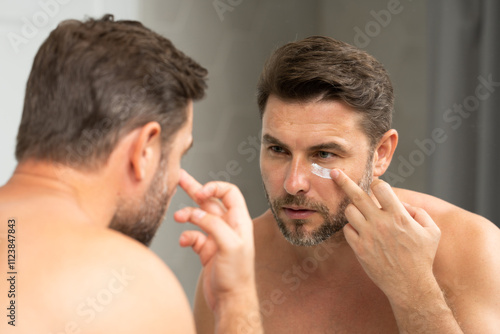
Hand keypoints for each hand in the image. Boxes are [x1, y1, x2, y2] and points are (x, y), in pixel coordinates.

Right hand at [174, 170, 255, 310]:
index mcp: (239, 221)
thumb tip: (196, 212)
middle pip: (211, 200)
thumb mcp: (229, 246)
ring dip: (187, 214)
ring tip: (177, 217)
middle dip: (195, 188)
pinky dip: (186, 236)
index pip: (229, 192)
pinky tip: (184, 242)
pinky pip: (193, 235)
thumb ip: (213, 225)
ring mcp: (216, 237)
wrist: (230, 300)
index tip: (200, 192)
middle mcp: (228, 226)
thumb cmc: (237, 275)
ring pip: (199, 217)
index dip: (215, 187)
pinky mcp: (206, 250)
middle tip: (179, 177)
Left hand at [331, 169, 440, 303]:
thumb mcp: (432, 232)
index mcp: (398, 216)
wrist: (409, 285)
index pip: (381, 187)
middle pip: (357, 194)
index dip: (378, 184)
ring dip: (353, 208)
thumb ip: (418, 212)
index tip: (376, 186)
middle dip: (344, 180)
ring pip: (349, 211)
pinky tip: (361, 231)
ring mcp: (368, 236)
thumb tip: (402, 204)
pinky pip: (347, 230)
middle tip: (335, 172)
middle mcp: (380, 223)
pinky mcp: (359, 248)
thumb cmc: (422, 258)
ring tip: (361, 214)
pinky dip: (352, 227)